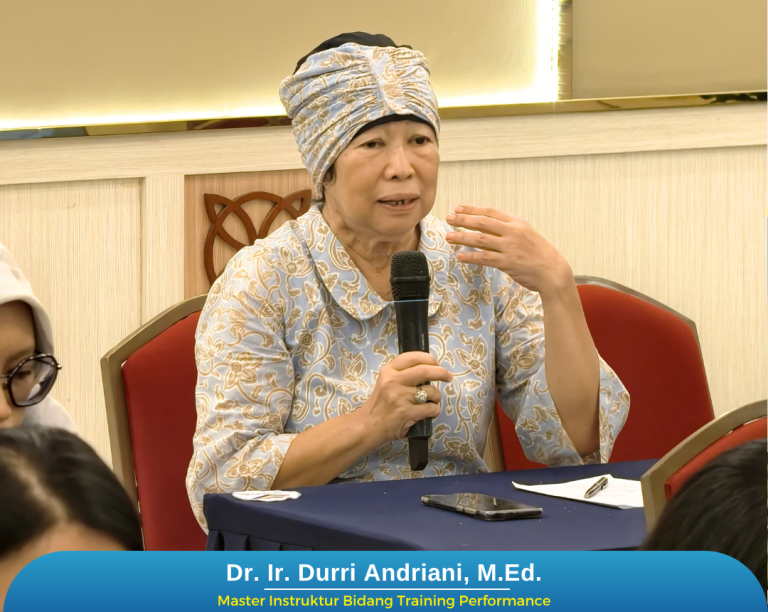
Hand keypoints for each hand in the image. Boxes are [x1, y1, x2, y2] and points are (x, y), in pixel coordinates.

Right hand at [361, 352, 451, 443]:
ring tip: (433, 401)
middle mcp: (394, 381)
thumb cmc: (379, 404)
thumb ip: (402, 374)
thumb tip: (428, 369)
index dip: (427, 358)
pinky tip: (430, 413)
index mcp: (389, 372)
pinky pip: (431, 408)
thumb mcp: (385, 382)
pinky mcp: (407, 412)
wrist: (368, 426)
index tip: (435, 362)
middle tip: (447, 376)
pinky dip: (434, 411)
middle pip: (425, 370)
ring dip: (436, 397)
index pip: (411, 357)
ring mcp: (401, 397)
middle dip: (441, 372)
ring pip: (431, 391)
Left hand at [445, 205, 572, 296]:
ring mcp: (510, 247)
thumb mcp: (526, 235)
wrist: (553, 271)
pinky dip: (471, 256)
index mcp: (517, 223)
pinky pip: (485, 258)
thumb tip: (486, 230)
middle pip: (483, 223)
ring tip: (449, 236)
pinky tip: (460, 256)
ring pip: (481, 239)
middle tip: (449, 219)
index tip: (458, 208)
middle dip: (463, 220)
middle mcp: (513, 232)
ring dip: (462, 237)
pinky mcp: (508, 262)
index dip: (472, 209)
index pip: (490, 212)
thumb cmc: (539, 254)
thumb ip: (508, 231)